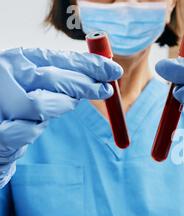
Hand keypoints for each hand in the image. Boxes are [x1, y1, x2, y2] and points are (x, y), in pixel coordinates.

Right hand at [0, 48, 122, 187]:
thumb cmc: (18, 103)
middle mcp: (6, 74)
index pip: (60, 58)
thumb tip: (106, 72)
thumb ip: (66, 75)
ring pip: (41, 105)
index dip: (89, 65)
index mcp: (19, 59)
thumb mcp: (39, 81)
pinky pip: (26, 131)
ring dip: (60, 107)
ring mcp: (0, 100)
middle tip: (106, 91)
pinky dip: (34, 130)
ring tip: (63, 107)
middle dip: (85, 86)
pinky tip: (33, 127)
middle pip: (54, 78)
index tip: (113, 70)